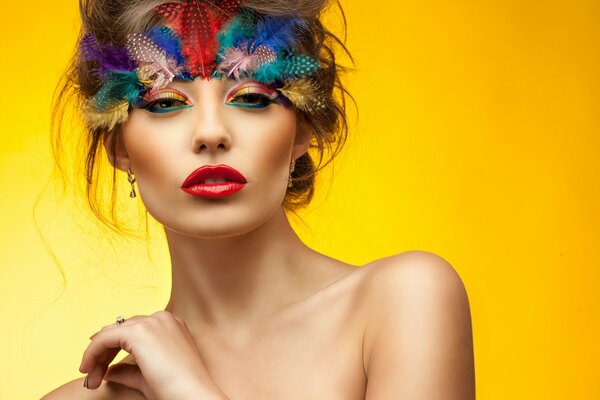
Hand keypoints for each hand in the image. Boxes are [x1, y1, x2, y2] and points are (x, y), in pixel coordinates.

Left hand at [79, 310, 226, 399]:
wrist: (191, 395)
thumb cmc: (176, 390)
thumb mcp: (149, 377)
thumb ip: (130, 370)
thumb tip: (109, 371)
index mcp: (170, 325)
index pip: (133, 331)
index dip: (113, 351)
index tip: (101, 372)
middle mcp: (162, 319)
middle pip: (121, 330)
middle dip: (103, 353)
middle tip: (92, 378)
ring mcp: (151, 323)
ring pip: (111, 332)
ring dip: (96, 354)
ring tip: (90, 378)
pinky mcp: (139, 332)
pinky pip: (105, 338)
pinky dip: (92, 352)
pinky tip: (87, 369)